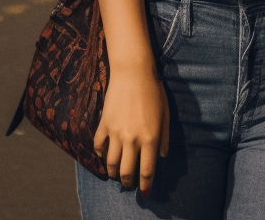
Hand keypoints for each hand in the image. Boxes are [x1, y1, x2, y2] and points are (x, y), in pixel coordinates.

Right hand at [93, 62, 169, 197]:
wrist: (132, 73)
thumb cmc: (153, 91)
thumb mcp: (165, 113)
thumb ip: (165, 137)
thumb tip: (162, 156)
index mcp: (150, 137)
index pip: (147, 170)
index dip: (146, 184)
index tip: (145, 191)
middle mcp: (132, 139)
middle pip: (127, 172)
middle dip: (128, 182)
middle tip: (129, 183)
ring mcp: (116, 133)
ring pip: (111, 164)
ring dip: (113, 173)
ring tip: (116, 174)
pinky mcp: (103, 126)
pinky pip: (98, 147)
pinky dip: (101, 155)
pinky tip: (106, 155)